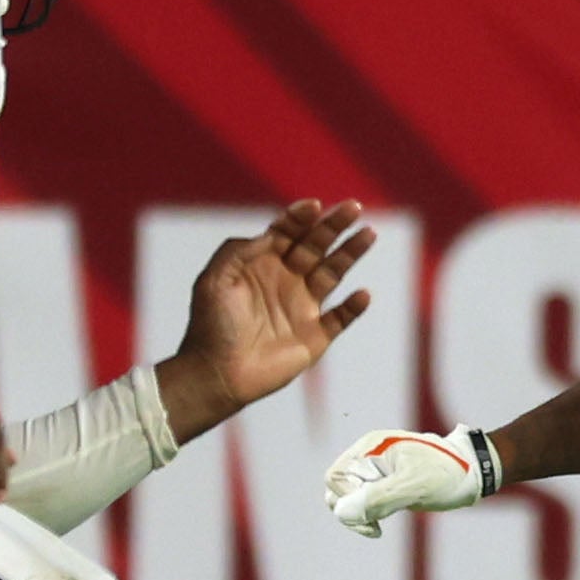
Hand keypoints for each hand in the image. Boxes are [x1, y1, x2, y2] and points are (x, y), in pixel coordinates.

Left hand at [153, 200, 375, 442]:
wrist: (216, 373)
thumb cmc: (211, 325)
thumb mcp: (215, 279)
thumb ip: (239, 250)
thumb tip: (272, 234)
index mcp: (262, 264)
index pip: (288, 231)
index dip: (301, 216)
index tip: (314, 206)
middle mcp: (286, 280)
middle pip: (316, 245)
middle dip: (334, 225)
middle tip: (354, 206)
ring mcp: (302, 307)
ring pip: (334, 273)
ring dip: (351, 253)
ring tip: (368, 234)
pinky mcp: (315, 337)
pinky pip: (341, 318)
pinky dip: (353, 307)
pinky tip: (362, 293)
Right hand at [324, 428, 490, 538]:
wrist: (474, 472)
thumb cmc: (447, 473)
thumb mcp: (414, 486)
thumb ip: (378, 497)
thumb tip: (344, 512)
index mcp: (372, 447)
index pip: (336, 478)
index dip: (347, 500)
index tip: (372, 517)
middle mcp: (368, 456)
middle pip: (336, 488)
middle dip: (350, 510)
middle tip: (374, 526)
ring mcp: (375, 471)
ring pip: (346, 498)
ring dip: (357, 516)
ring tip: (378, 526)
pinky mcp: (383, 485)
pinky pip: (360, 503)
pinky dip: (365, 517)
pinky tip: (380, 526)